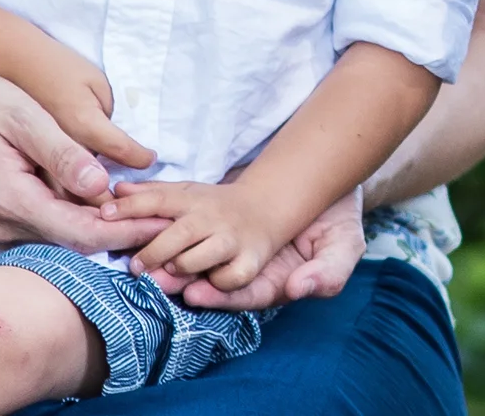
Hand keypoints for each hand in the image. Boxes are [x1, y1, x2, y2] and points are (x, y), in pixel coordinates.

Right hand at [0, 56, 173, 255]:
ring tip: (146, 214)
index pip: (80, 233)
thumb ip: (62, 153)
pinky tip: (107, 206)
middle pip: (74, 243)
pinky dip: (79, 221)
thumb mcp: (24, 116)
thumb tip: (101, 188)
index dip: (125, 231)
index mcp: (11, 200)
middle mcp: (2, 224)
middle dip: (122, 235)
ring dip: (103, 230)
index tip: (162, 223)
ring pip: (60, 239)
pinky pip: (46, 229)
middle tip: (165, 222)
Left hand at [107, 178, 300, 293]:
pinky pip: (228, 279)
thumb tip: (116, 190)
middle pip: (179, 233)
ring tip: (168, 273)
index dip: (131, 206)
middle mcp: (213, 217)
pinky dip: (215, 285)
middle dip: (154, 251)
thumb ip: (152, 194)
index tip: (104, 213)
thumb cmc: (214, 205)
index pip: (159, 200)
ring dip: (182, 267)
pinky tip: (205, 283)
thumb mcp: (185, 193)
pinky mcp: (250, 261)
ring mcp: (232, 239)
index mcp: (193, 199)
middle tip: (134, 266)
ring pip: (201, 258)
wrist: (266, 207)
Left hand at [155, 185, 366, 309]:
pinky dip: (167, 223)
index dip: (218, 296)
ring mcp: (230, 247)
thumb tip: (298, 289)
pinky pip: (189, 229)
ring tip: (141, 255)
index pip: (241, 295)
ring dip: (165, 255)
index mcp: (271, 281)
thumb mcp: (343, 247)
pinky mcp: (217, 220)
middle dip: (180, 280)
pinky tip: (144, 212)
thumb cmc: (338, 223)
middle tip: (155, 278)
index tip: (196, 294)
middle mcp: (245, 269)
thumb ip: (327, 274)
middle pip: (208, 279)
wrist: (327, 186)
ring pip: (193, 257)